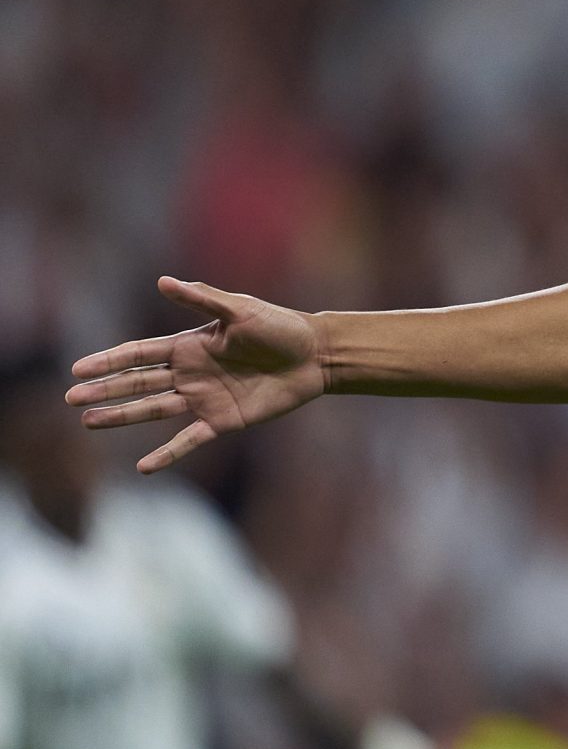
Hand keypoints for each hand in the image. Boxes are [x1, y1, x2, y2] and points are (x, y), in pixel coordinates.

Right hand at [64, 278, 326, 472]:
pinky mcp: (224, 421)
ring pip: (154, 410)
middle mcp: (190, 373)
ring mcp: (204, 399)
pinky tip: (143, 467)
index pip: (139, 354)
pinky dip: (168, 454)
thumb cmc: (280, 326)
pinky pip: (189, 440)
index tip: (77, 369)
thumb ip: (202, 298)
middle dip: (105, 390)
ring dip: (122, 416)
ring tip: (90, 422)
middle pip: (138, 384)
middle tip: (71, 399)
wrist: (316, 356)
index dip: (108, 361)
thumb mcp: (240, 310)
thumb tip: (163, 281)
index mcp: (189, 346)